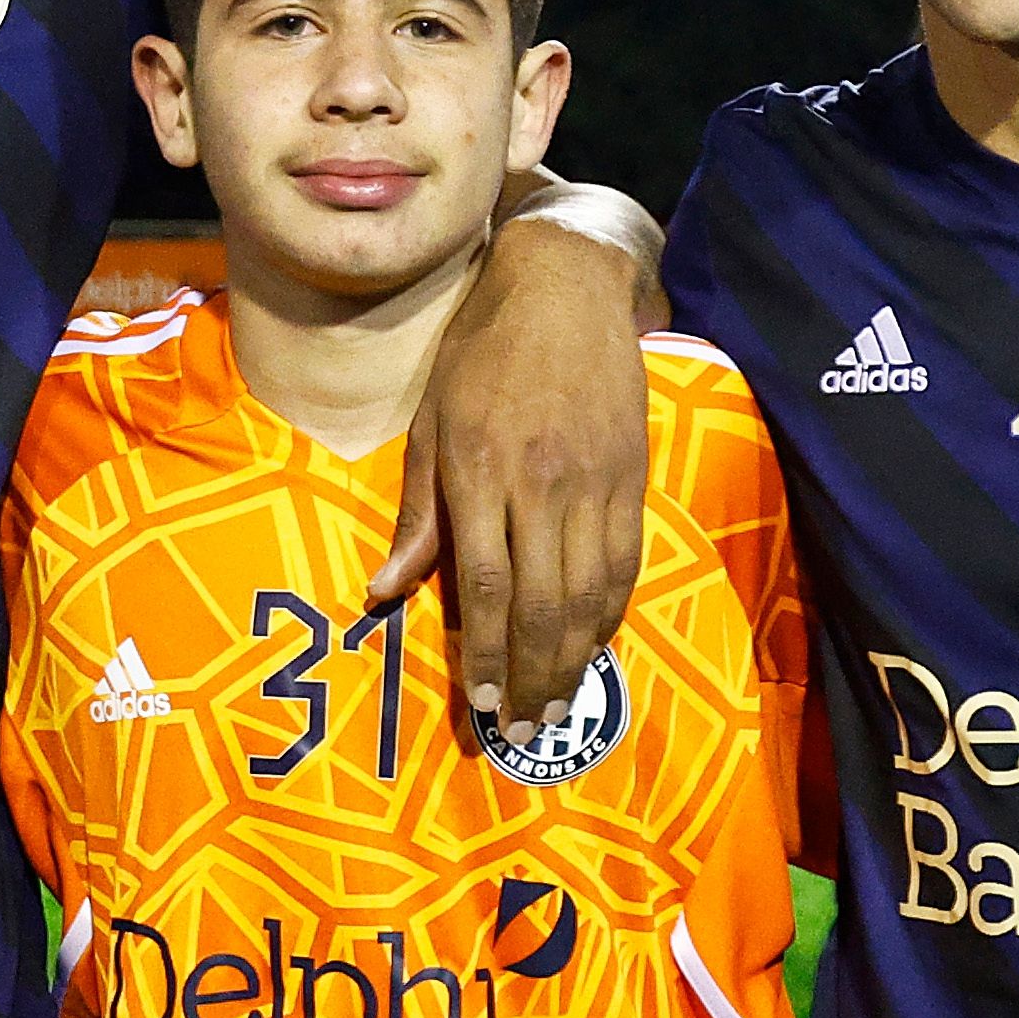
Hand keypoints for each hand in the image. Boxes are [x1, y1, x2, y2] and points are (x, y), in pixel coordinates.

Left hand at [371, 220, 650, 738]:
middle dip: (531, 678)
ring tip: (558, 707)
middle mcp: (542, 483)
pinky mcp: (633, 476)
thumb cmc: (482, 351)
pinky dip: (610, 616)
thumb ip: (418, 513)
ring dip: (574, 661)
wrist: (568, 285)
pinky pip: (625, 564)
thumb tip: (385, 592)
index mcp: (482, 469)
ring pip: (591, 595)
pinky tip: (594, 647)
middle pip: (543, 605)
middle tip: (522, 732)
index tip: (479, 705)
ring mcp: (596, 482)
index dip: (484, 655)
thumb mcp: (431, 422)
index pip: (487, 585)